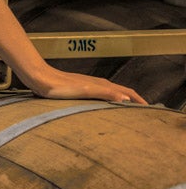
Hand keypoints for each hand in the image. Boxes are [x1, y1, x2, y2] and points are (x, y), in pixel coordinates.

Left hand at [24, 67, 147, 104]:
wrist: (39, 78)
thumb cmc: (58, 86)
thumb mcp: (84, 91)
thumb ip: (104, 93)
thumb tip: (125, 100)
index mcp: (100, 84)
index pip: (126, 92)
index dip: (138, 100)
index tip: (149, 108)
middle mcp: (96, 83)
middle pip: (120, 91)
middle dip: (133, 99)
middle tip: (143, 109)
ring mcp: (87, 85)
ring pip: (110, 91)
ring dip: (122, 99)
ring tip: (128, 108)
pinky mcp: (78, 88)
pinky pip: (99, 93)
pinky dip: (108, 98)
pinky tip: (102, 103)